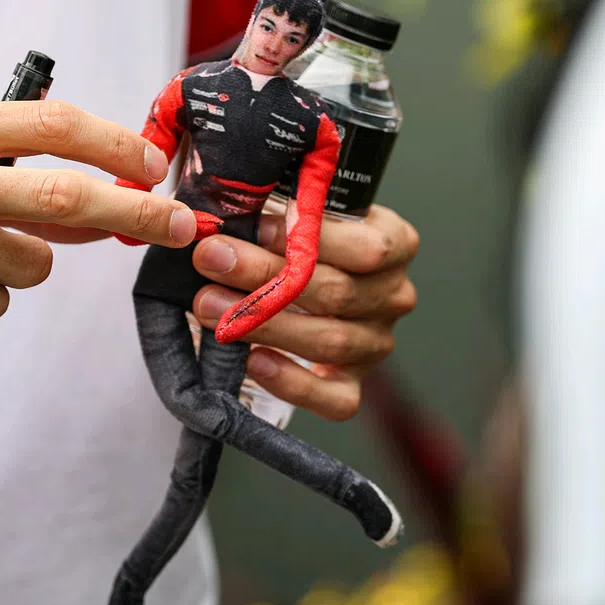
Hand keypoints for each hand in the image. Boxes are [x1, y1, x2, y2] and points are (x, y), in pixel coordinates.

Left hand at [190, 204, 418, 420]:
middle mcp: (393, 296)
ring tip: (209, 304)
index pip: (367, 248)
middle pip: (336, 293)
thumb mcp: (305, 208)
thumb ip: (285, 206)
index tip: (255, 226)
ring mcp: (376, 344)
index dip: (310, 240)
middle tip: (212, 259)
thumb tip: (235, 207)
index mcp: (395, 244)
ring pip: (329, 342)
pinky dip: (292, 382)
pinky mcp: (353, 385)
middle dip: (265, 276)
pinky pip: (334, 398)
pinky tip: (253, 360)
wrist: (313, 278)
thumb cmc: (304, 236)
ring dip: (263, 324)